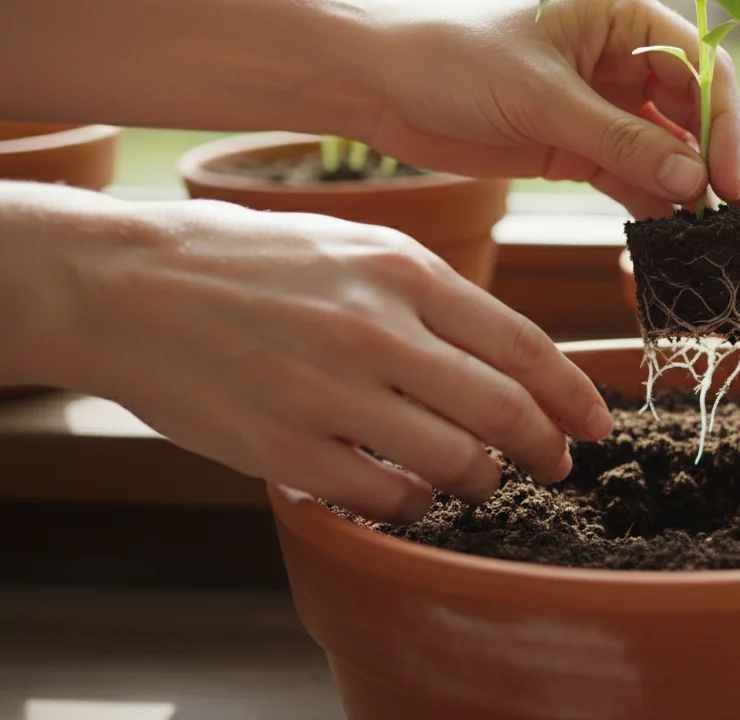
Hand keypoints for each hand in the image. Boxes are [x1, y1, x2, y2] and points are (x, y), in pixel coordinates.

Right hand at [1, 186, 612, 522]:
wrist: (133, 284)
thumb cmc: (254, 263)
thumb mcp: (357, 245)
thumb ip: (434, 296)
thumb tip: (508, 356)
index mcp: (404, 272)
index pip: (522, 345)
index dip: (572, 395)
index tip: (595, 424)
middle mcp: (378, 330)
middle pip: (504, 411)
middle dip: (546, 448)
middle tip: (556, 465)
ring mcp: (331, 392)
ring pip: (455, 461)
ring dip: (483, 481)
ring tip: (479, 480)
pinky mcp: (285, 447)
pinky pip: (386, 496)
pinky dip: (415, 504)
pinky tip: (410, 493)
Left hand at [365, 0, 739, 219]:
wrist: (377, 88)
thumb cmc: (452, 61)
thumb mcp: (542, 99)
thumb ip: (621, 141)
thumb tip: (694, 183)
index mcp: (619, 17)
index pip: (700, 66)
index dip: (725, 122)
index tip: (731, 179)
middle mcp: (621, 57)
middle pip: (696, 111)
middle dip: (722, 162)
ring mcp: (602, 104)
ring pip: (669, 150)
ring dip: (692, 191)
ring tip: (719, 236)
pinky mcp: (577, 146)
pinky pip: (632, 176)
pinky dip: (653, 205)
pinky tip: (674, 235)